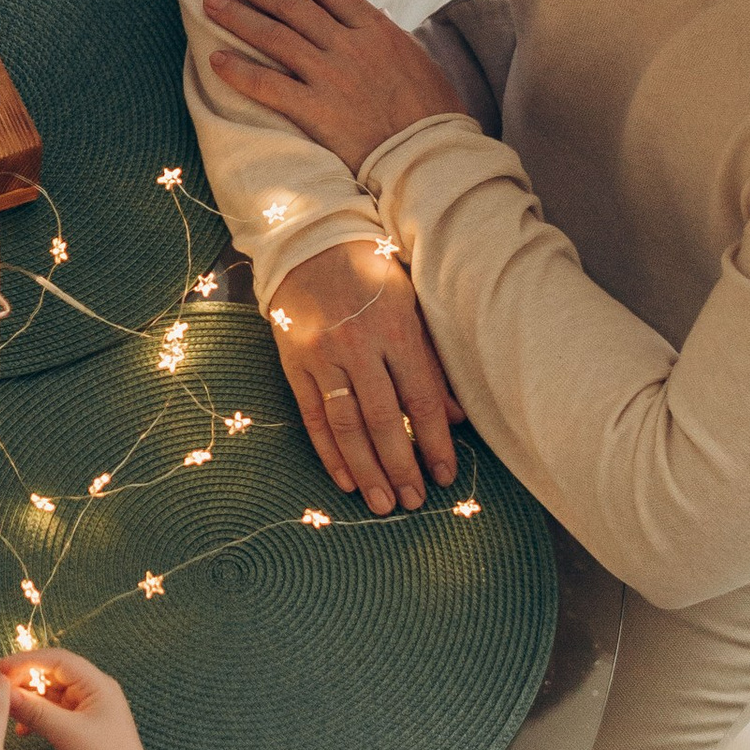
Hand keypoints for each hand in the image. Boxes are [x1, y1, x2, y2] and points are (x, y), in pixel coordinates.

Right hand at [0, 648, 159, 749]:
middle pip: (52, 675)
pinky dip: (35, 717)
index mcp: (97, 685)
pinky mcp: (78, 729)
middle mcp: (92, 692)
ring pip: (49, 695)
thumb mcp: (68, 735)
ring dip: (28, 700)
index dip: (27, 661)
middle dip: (25, 680)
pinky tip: (22, 731)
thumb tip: (4, 694)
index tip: (0, 669)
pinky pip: (51, 713)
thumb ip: (35, 711)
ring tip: (7, 711)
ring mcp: (85, 711)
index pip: (58, 660)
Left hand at [202, 0, 469, 172]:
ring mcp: (331, 77)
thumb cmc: (429, 111)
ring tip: (211, 1)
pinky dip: (240, 71)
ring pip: (275, 36)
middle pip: (291, 3)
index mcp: (374, 28)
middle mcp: (349, 45)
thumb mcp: (414, 59)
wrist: (431, 155)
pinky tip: (216, 59)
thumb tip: (373, 14)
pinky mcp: (317, 111)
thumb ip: (385, 36)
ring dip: (239, 16)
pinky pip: (269, 85)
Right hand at [269, 241, 458, 516]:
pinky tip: (345, 479)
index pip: (421, 399)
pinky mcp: (294, 362)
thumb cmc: (371, 273)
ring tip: (382, 504)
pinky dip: (329, 452)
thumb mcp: (411, 305)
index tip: (445, 476)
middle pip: (384, 419)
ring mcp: (321, 355)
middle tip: (414, 503)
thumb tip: (455, 418)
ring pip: (346, 425)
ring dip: (366, 469)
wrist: (309, 244)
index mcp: (395, 328)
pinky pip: (313, 416)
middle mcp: (357, 345)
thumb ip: (431, 360)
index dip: (435, 442)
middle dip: (401, 466)